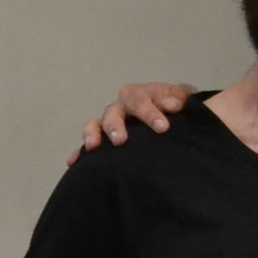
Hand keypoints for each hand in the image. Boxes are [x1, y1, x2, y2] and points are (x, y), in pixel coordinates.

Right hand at [79, 83, 195, 157]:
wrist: (175, 116)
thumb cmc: (178, 108)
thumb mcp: (184, 100)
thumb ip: (181, 100)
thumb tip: (173, 106)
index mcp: (141, 95)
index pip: (141, 99)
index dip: (149, 112)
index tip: (162, 128)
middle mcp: (122, 107)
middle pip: (113, 112)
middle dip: (115, 126)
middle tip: (120, 141)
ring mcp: (111, 123)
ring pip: (96, 124)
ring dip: (93, 135)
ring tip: (93, 148)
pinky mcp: (105, 139)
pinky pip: (89, 144)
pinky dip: (80, 153)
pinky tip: (74, 163)